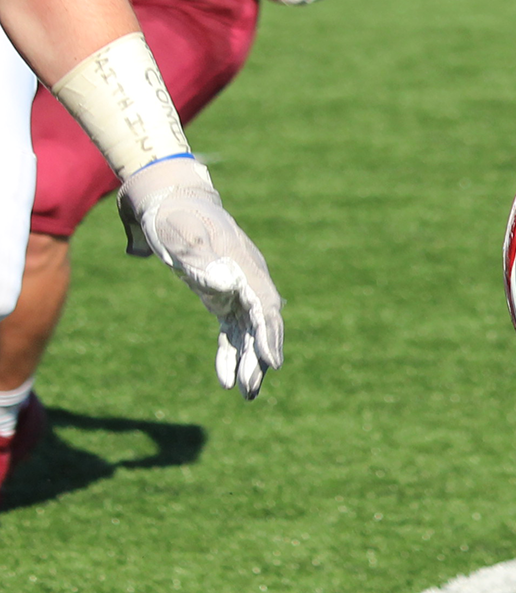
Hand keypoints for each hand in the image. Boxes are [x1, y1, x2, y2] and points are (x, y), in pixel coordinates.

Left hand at [117, 157, 284, 397]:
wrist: (168, 199)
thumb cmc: (174, 215)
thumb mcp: (181, 235)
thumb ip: (201, 260)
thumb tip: (225, 283)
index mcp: (243, 264)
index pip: (264, 305)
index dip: (269, 334)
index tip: (270, 361)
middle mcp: (246, 278)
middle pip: (261, 323)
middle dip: (260, 356)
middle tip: (253, 388)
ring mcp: (236, 287)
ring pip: (249, 331)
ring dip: (248, 360)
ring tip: (244, 393)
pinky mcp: (221, 294)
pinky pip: (231, 329)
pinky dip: (230, 352)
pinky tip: (225, 377)